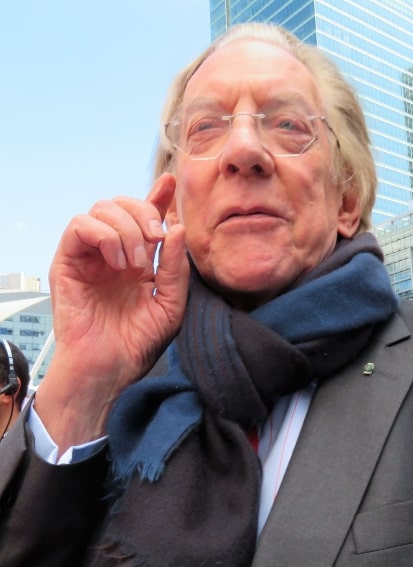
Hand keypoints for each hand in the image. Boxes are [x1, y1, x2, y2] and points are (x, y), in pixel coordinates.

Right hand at [35, 173, 189, 451]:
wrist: (108, 369)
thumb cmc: (137, 344)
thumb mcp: (170, 306)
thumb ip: (175, 268)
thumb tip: (176, 227)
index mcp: (138, 261)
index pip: (146, 218)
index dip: (157, 197)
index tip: (170, 183)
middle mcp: (113, 254)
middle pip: (124, 204)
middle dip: (145, 212)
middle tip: (157, 239)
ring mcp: (89, 256)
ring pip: (102, 209)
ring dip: (126, 229)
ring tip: (135, 263)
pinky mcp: (68, 262)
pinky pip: (80, 225)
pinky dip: (102, 234)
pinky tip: (116, 261)